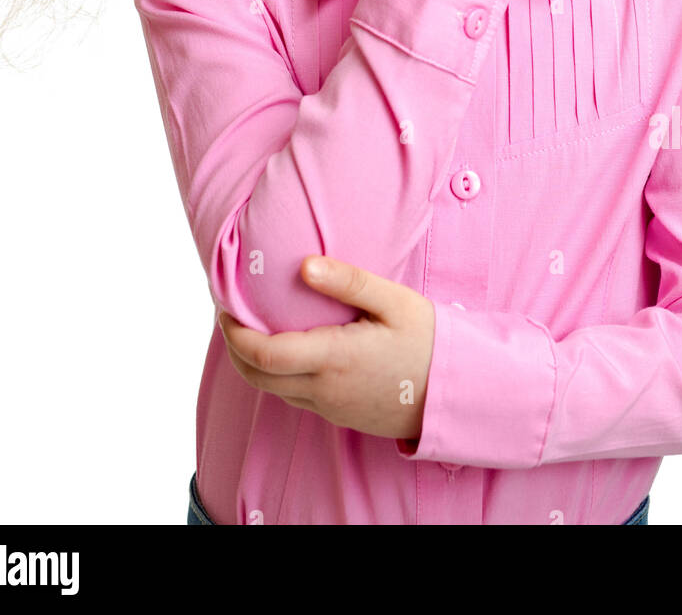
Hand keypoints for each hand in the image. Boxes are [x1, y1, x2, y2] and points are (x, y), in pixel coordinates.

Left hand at [217, 256, 434, 441]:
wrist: (456, 393)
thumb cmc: (428, 341)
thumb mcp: (394, 302)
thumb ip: (348, 282)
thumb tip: (303, 266)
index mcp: (333, 358)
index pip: (262, 352)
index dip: (234, 333)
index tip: (225, 306)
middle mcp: (325, 389)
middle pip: (256, 376)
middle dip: (233, 347)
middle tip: (229, 314)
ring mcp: (330, 407)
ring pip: (273, 389)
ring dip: (253, 361)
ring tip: (253, 326)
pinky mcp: (339, 415)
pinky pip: (295, 396)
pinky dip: (277, 374)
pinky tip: (288, 347)